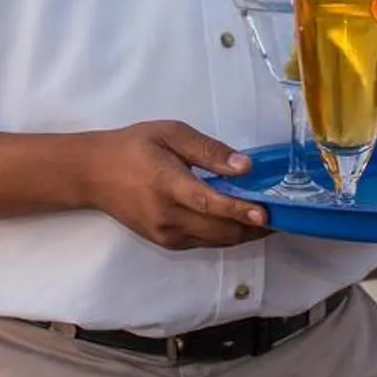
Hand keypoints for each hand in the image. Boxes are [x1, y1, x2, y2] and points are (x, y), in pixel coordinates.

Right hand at [79, 121, 269, 250]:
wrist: (93, 174)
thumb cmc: (133, 146)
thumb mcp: (170, 133)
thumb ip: (208, 151)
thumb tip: (245, 166)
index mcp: (167, 184)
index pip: (209, 203)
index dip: (239, 209)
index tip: (266, 213)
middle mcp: (166, 216)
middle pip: (219, 229)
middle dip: (253, 226)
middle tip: (283, 215)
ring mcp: (166, 234)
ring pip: (215, 241)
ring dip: (244, 233)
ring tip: (269, 220)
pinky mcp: (165, 242)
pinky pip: (204, 242)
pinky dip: (226, 235)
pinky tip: (241, 222)